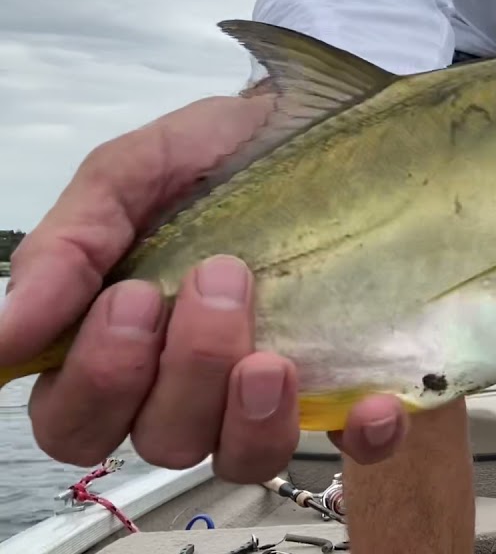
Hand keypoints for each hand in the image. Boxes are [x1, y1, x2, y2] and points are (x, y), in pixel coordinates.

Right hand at [0, 95, 408, 482]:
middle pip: (161, 442)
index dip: (100, 380)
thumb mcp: (130, 173)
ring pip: (243, 458)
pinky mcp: (348, 389)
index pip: (77, 421)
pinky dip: (364, 435)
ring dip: (252, 418)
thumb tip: (5, 335)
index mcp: (121, 345)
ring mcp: (270, 395)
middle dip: (185, 374)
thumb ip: (67, 246)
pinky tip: (372, 403)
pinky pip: (355, 445)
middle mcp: (188, 386)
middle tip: (219, 284)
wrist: (316, 121)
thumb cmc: (214, 154)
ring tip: (272, 356)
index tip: (135, 297)